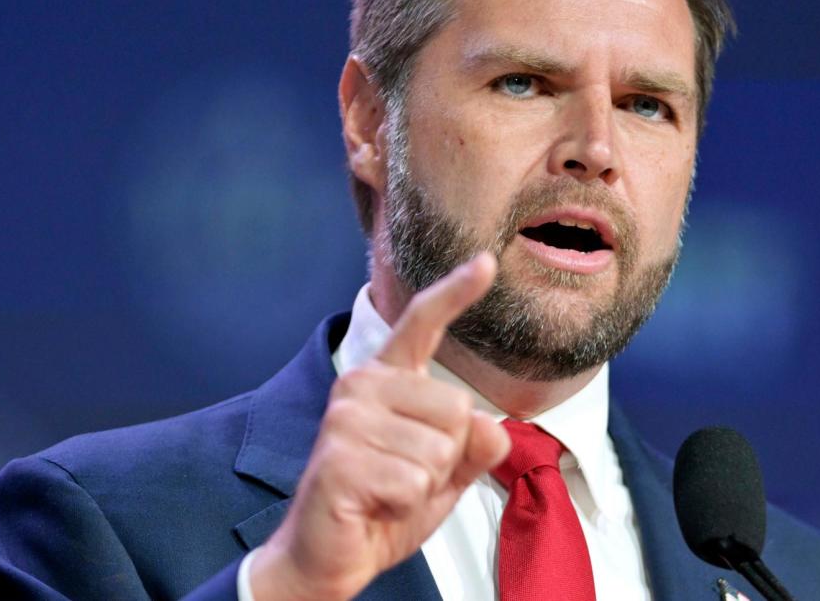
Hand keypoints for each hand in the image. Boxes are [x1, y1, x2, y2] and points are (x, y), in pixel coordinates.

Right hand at [250, 253, 510, 600]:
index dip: (456, 292)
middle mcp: (363, 385)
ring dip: (424, 484)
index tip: (487, 261)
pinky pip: (415, 480)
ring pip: (440, 449)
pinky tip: (373, 504)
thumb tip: (491, 426)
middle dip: (446, 458)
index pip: (424, 325)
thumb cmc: (384, 506)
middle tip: (403, 477)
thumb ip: (473, 446)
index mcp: (388, 379)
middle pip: (456, 410)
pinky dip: (405, 503)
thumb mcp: (444, 474)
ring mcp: (346, 419)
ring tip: (386, 491)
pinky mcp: (339, 457)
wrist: (328, 557)